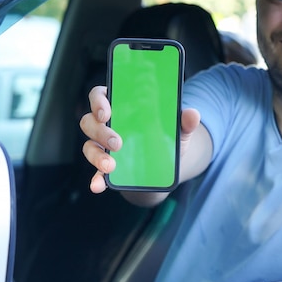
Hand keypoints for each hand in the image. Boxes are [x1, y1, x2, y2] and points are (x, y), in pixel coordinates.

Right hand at [80, 85, 201, 194]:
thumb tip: (192, 114)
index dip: (98, 101)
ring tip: (111, 166)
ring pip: (89, 146)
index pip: (99, 95)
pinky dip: (96, 180)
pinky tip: (98, 185)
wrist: (165, 168)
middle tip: (117, 143)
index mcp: (121, 107)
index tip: (106, 112)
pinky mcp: (105, 168)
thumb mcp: (179, 130)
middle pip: (90, 121)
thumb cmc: (167, 140)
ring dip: (96, 156)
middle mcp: (107, 125)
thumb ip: (184, 121)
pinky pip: (95, 173)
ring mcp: (102, 147)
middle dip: (100, 132)